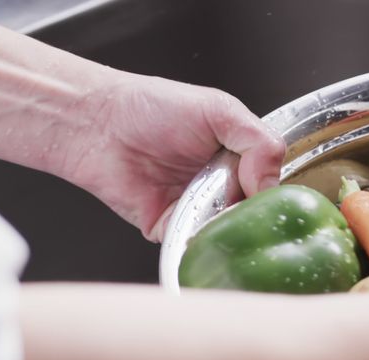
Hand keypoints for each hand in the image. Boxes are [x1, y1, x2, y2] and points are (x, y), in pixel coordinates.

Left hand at [65, 73, 285, 240]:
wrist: (97, 124)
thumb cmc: (150, 107)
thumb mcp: (219, 110)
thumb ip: (258, 142)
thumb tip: (270, 182)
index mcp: (239, 157)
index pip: (271, 183)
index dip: (268, 188)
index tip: (258, 186)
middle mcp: (221, 184)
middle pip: (252, 213)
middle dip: (247, 210)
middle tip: (231, 196)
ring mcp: (197, 208)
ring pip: (226, 233)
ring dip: (222, 225)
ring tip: (208, 204)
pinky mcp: (171, 228)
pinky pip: (192, 244)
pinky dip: (194, 238)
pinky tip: (190, 220)